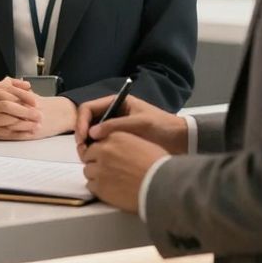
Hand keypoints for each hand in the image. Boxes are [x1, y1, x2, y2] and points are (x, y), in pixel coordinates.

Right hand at [73, 93, 187, 157]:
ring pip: (92, 134)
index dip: (81, 122)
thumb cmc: (162, 126)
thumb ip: (115, 126)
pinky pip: (102, 143)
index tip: (82, 137)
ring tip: (89, 157)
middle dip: (82, 135)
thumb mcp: (139, 123)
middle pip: (87, 122)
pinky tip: (99, 159)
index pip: (88, 109)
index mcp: (116, 103)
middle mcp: (112, 113)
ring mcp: (114, 127)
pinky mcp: (119, 140)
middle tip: (83, 152)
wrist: (181, 140)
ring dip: (88, 144)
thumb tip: (91, 134)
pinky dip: (97, 150)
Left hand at [81, 131, 167, 212]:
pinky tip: (108, 189)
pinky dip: (97, 188)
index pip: (97, 141)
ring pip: (88, 170)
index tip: (104, 156)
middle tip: (106, 169)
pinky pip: (90, 186)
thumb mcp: (142, 144)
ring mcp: (99, 169)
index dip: (101, 150)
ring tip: (109, 180)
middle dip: (96, 161)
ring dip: (96, 175)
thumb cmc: (158, 166)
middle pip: (89, 155)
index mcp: (115, 137)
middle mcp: (104, 151)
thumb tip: (119, 150)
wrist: (162, 185)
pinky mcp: (99, 186)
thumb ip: (125, 143)